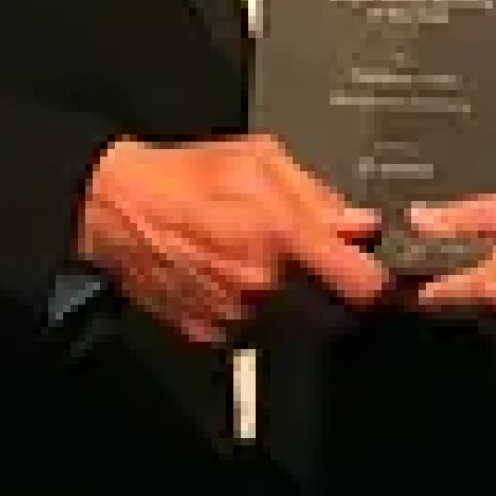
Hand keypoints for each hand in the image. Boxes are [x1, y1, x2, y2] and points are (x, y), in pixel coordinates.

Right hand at [77, 135, 389, 347]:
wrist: (115, 212)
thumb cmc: (183, 178)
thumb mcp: (258, 159)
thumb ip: (317, 195)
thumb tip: (359, 225)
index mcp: (281, 235)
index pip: (361, 286)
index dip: (378, 282)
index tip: (380, 276)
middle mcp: (262, 284)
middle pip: (333, 314)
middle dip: (335, 294)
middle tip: (319, 268)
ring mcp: (235, 316)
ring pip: (293, 325)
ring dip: (294, 304)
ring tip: (262, 264)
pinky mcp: (210, 336)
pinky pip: (253, 333)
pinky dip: (256, 314)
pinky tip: (234, 280)